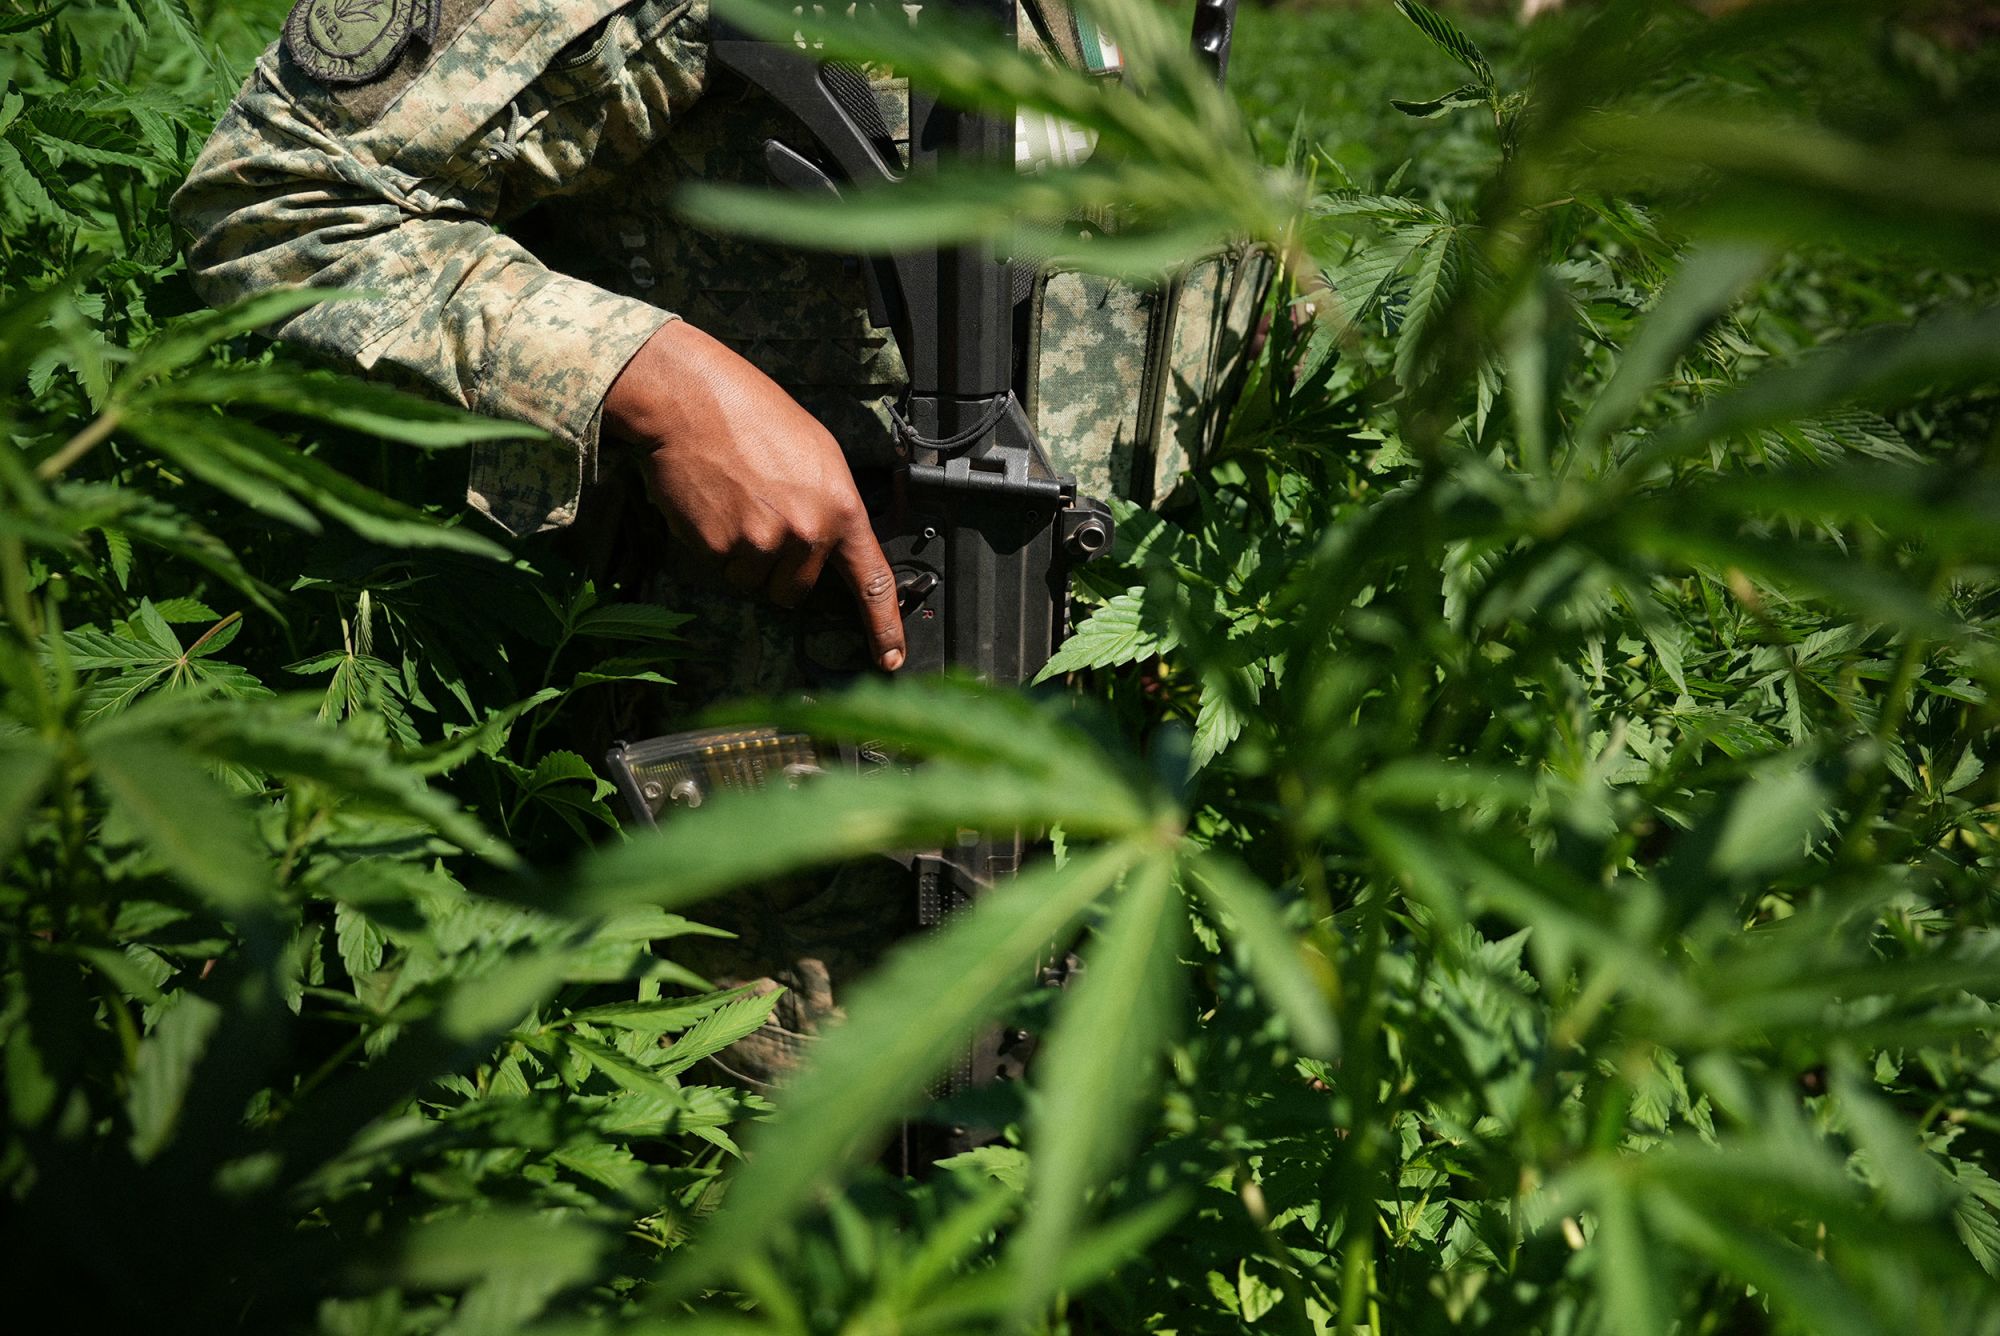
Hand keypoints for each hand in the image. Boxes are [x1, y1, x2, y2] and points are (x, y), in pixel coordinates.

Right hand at [604, 320, 905, 671]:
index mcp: (841, 508)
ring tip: (736, 503)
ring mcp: (761, 544)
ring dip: (743, 557)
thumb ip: (832, 507)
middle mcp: (806, 532)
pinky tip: (713, 505)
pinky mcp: (718, 549)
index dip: (884, 627)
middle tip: (762, 518)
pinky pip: (720, 569)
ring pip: (754, 583)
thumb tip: (832, 548)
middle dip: (779, 567)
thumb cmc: (755, 417)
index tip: (890, 660)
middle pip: (796, 590)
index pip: (872, 581)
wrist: (692, 400)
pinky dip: (713, 546)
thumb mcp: (818, 455)